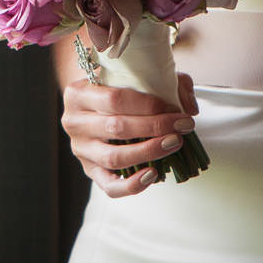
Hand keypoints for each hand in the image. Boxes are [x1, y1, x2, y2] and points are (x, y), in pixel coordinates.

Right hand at [59, 72, 198, 197]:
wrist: (94, 106)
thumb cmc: (117, 90)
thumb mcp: (135, 76)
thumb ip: (166, 83)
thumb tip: (189, 107)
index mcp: (78, 93)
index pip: (115, 99)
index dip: (149, 105)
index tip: (175, 109)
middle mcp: (73, 122)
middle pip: (117, 127)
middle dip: (155, 127)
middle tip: (183, 126)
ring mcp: (80, 149)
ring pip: (114, 157)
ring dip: (149, 152)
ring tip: (174, 144)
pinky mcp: (89, 171)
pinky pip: (110, 186)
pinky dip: (133, 184)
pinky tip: (153, 174)